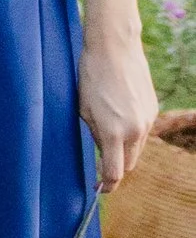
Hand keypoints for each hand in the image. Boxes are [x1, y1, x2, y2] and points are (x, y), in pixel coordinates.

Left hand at [80, 27, 159, 194]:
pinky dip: (131, 132)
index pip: (114, 173)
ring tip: (107, 133)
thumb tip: (104, 150)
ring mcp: (147, 120)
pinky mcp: (153, 109)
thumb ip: (96, 134)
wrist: (114, 48)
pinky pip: (142, 131)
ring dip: (124, 149)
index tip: (99, 189)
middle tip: (100, 163)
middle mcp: (135, 130)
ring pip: (137, 148)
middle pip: (128, 164)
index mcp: (113, 133)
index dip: (106, 185)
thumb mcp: (83, 110)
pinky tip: (118, 115)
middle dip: (115, 167)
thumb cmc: (91, 77)